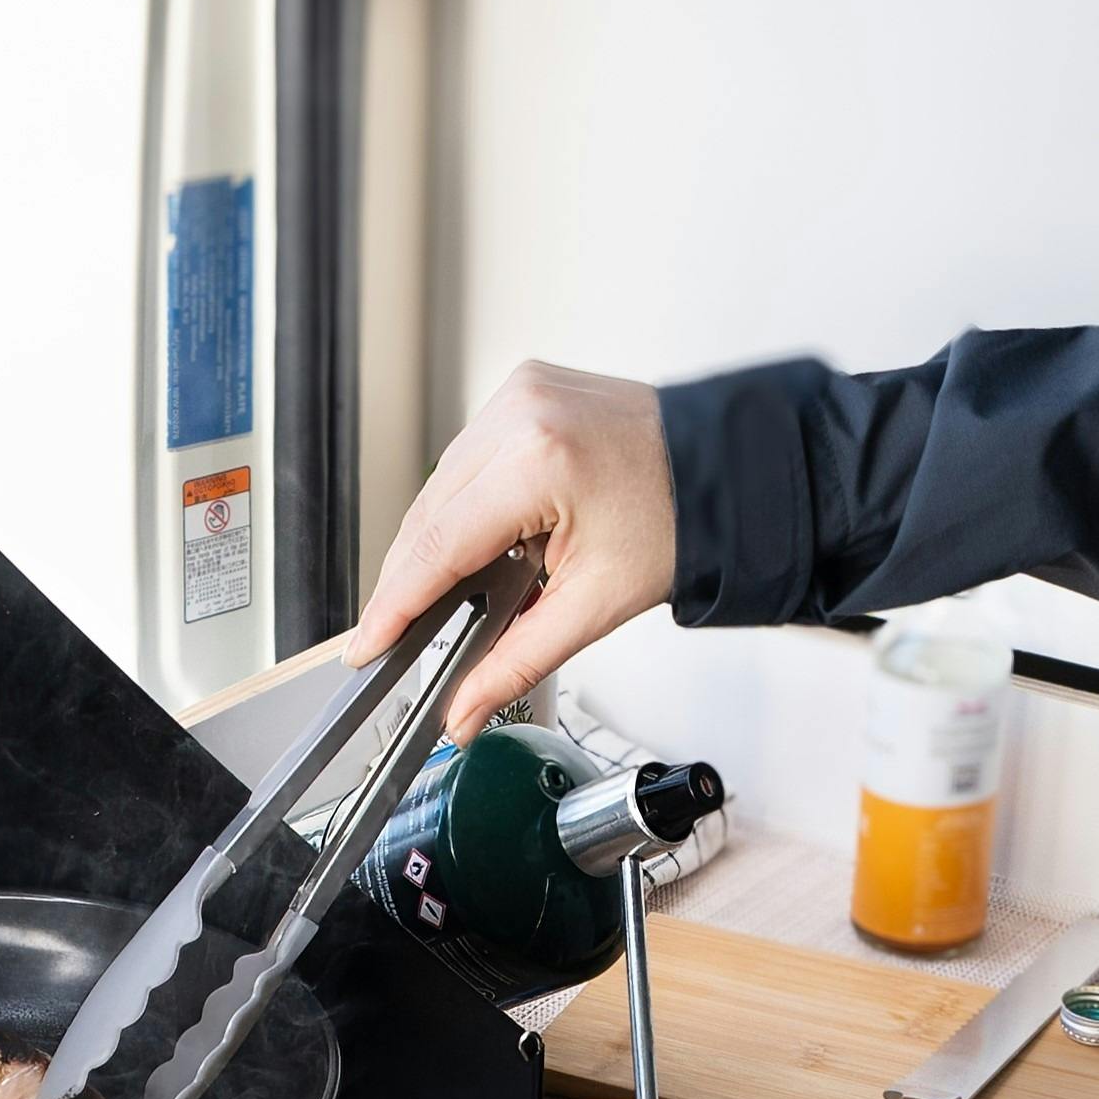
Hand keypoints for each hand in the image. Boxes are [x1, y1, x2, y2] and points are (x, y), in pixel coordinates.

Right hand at [326, 362, 673, 738]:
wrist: (732, 467)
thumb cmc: (682, 521)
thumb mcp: (596, 604)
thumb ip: (517, 661)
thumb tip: (462, 710)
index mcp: (538, 460)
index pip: (438, 547)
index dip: (393, 605)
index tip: (365, 647)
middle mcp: (520, 413)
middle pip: (428, 515)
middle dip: (411, 581)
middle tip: (401, 638)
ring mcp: (520, 392)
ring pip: (439, 486)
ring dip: (437, 542)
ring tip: (456, 595)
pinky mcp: (523, 388)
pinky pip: (467, 458)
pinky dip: (464, 503)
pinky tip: (482, 541)